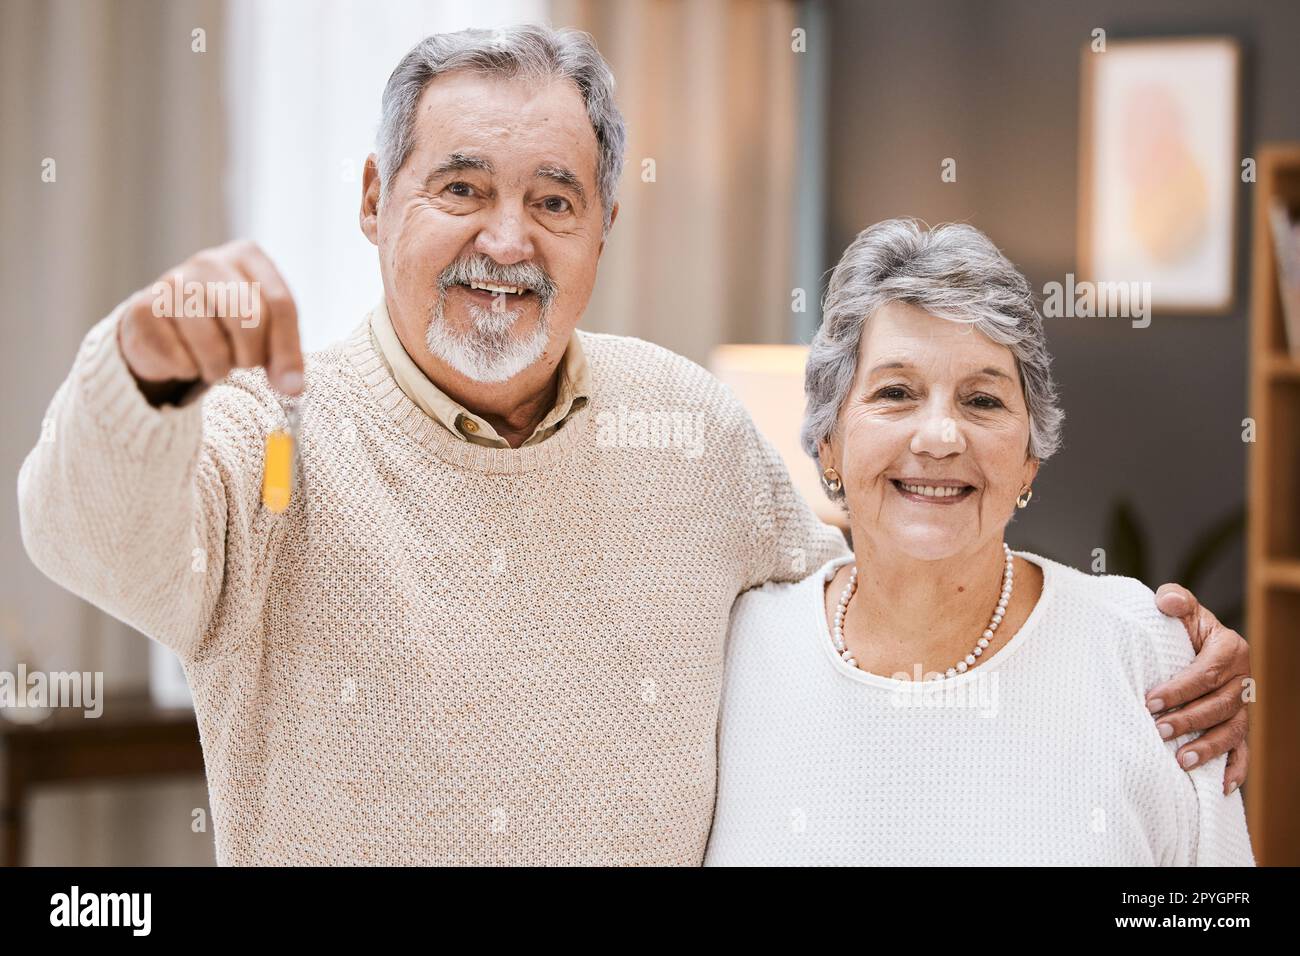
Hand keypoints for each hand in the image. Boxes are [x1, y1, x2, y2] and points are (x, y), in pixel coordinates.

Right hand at [117, 239, 302, 404]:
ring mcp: (172, 281)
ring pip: (213, 345)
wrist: (164, 325)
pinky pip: (180, 359)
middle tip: (244, 364)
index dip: (288, 349)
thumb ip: (283, 353)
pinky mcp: (144, 309)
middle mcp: (209, 261)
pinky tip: (183, 355)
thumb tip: (293, 388)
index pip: (281, 303)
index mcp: (247, 255)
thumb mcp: (263, 329)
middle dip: (251, 357)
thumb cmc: (224, 325)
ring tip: (214, 362)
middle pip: (249, 320)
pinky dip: (187, 371)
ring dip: (218, 368)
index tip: (291, 385)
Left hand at [1147, 583, 1250, 794]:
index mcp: (1231, 649)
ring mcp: (1242, 707)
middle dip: (1188, 720)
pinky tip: (1220, 786)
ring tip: (1181, 760)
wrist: (1193, 643)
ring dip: (1207, 748)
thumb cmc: (1183, 627)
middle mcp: (1242, 680)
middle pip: (1218, 706)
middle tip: (1159, 730)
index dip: (1178, 689)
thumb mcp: (1182, 608)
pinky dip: (1235, 770)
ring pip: (1231, 731)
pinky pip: (1242, 752)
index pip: (1205, 674)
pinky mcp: (1238, 726)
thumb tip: (1166, 601)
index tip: (1150, 700)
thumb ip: (1175, 600)